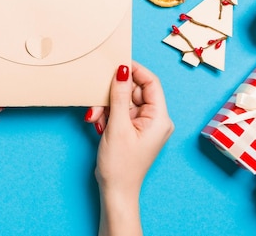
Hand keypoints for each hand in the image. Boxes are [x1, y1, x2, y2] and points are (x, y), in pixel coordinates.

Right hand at [84, 62, 173, 235]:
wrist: (116, 192)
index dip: (134, 70)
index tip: (116, 63)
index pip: (151, 82)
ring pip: (124, 101)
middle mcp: (155, 119)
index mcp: (160, 118)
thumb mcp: (117, 125)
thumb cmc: (120, 165)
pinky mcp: (133, 129)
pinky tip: (99, 125)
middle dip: (113, 94)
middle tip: (96, 101)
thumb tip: (123, 69)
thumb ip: (120, 95)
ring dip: (107, 106)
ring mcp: (144, 125)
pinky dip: (108, 115)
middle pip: (134, 91)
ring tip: (96, 119)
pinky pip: (120, 112)